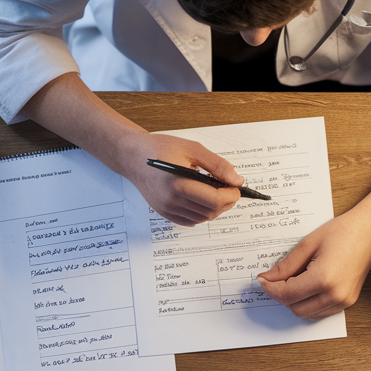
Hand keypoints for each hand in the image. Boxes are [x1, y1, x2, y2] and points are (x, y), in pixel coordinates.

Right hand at [122, 131, 242, 225]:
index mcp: (179, 184)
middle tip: (229, 189)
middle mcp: (172, 201)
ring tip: (217, 193)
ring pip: (202, 218)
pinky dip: (202, 214)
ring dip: (215, 209)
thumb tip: (236, 180)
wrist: (133, 156)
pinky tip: (203, 201)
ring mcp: (167, 209)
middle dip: (226, 202)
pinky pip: (190, 221)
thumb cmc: (160, 149)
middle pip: (211, 212)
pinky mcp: (164, 213)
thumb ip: (217, 165)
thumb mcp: (193, 149)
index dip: (231, 195)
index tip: (236, 187)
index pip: (215, 200)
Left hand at [257, 210, 370, 318]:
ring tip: (293, 280)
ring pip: (307, 314)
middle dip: (281, 296)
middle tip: (275, 279)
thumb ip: (285, 265)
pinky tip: (306, 286)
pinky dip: (308, 304)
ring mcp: (344, 301)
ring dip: (294, 302)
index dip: (270, 288)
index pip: (287, 294)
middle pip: (295, 308)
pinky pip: (320, 312)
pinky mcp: (348, 301)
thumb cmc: (343, 232)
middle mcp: (335, 295)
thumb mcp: (307, 244)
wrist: (370, 230)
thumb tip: (267, 278)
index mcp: (323, 279)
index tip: (262, 280)